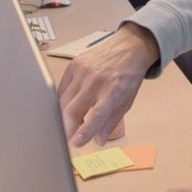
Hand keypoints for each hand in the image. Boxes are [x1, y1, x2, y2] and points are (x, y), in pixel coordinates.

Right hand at [58, 23, 158, 145]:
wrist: (129, 48)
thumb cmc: (129, 75)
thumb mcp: (127, 101)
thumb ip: (111, 121)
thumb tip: (98, 141)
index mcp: (113, 90)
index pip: (96, 114)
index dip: (84, 131)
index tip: (75, 143)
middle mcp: (96, 80)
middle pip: (71, 110)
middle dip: (67, 129)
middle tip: (68, 139)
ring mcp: (83, 71)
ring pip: (62, 101)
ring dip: (64, 116)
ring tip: (73, 123)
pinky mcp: (73, 65)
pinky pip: (61, 89)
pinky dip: (63, 101)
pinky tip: (70, 106)